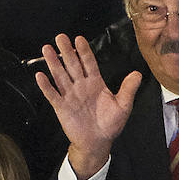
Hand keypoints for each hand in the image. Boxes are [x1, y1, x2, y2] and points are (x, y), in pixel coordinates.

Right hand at [36, 34, 140, 179]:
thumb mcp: (123, 105)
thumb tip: (138, 74)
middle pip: (72, 65)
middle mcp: (81, 86)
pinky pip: (52, 94)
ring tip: (47, 49)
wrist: (98, 142)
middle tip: (60, 37)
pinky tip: (40, 75)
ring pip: (60, 76)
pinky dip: (46, 86)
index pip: (89, 63)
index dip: (84, 51)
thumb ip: (128, 89)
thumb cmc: (110, 124)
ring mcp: (70, 96)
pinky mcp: (62, 107)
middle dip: (66, 51)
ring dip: (53, 63)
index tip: (79, 39)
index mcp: (95, 83)